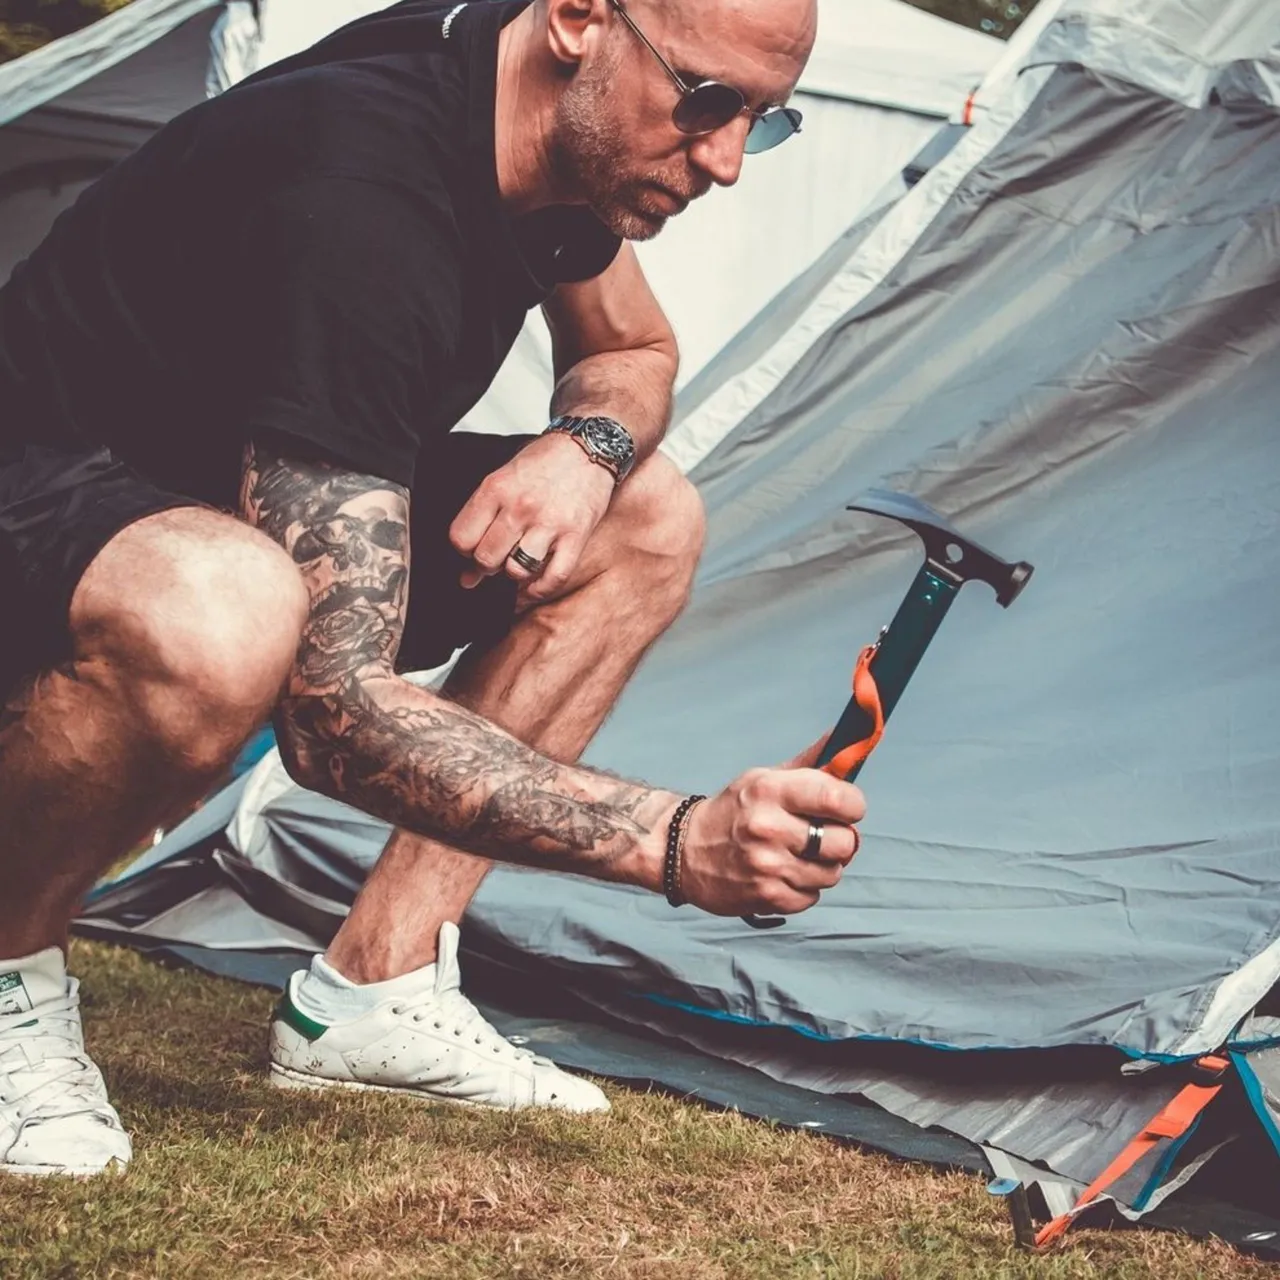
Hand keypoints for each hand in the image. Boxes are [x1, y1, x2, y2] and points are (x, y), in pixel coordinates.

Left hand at [449, 433, 615, 599]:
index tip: (474, 546)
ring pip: (517, 571)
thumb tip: (467, 574)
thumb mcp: (504, 479)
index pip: (461, 538)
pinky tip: (533, 586)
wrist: (588, 446)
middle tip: (498, 556)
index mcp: (496, 488)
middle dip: (487, 565)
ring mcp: (549, 523)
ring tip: (518, 562)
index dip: (464, 549)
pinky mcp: (576, 536)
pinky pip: (553, 577)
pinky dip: (539, 589)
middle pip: (486, 559)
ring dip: (514, 574)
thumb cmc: (545, 462)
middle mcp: (520, 507)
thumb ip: (482, 521)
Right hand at [678, 735, 865, 917]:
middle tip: (823, 835)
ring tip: (799, 856)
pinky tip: (784, 874)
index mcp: (770, 790)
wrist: (684, 851)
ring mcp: (767, 865)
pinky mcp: (766, 896)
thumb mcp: (764, 778)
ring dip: (823, 867)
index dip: (853, 804)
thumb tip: (849, 739)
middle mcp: (768, 827)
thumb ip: (811, 765)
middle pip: (844, 842)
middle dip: (841, 839)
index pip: (838, 797)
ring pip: (832, 873)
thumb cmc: (733, 811)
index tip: (847, 807)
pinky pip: (813, 897)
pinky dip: (804, 889)